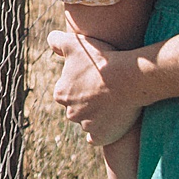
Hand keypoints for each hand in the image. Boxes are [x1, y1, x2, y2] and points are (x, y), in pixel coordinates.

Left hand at [47, 29, 141, 146]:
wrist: (128, 78)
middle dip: (87, 103)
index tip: (93, 80)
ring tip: (112, 104)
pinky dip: (103, 133)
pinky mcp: (102, 136)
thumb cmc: (101, 60)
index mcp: (61, 94)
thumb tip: (50, 40)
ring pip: (88, 123)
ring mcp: (86, 126)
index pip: (66, 92)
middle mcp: (70, 112)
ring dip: (96, 117)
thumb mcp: (75, 43)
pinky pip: (98, 138)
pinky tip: (109, 124)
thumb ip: (57, 41)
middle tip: (104, 92)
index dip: (80, 86)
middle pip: (77, 109)